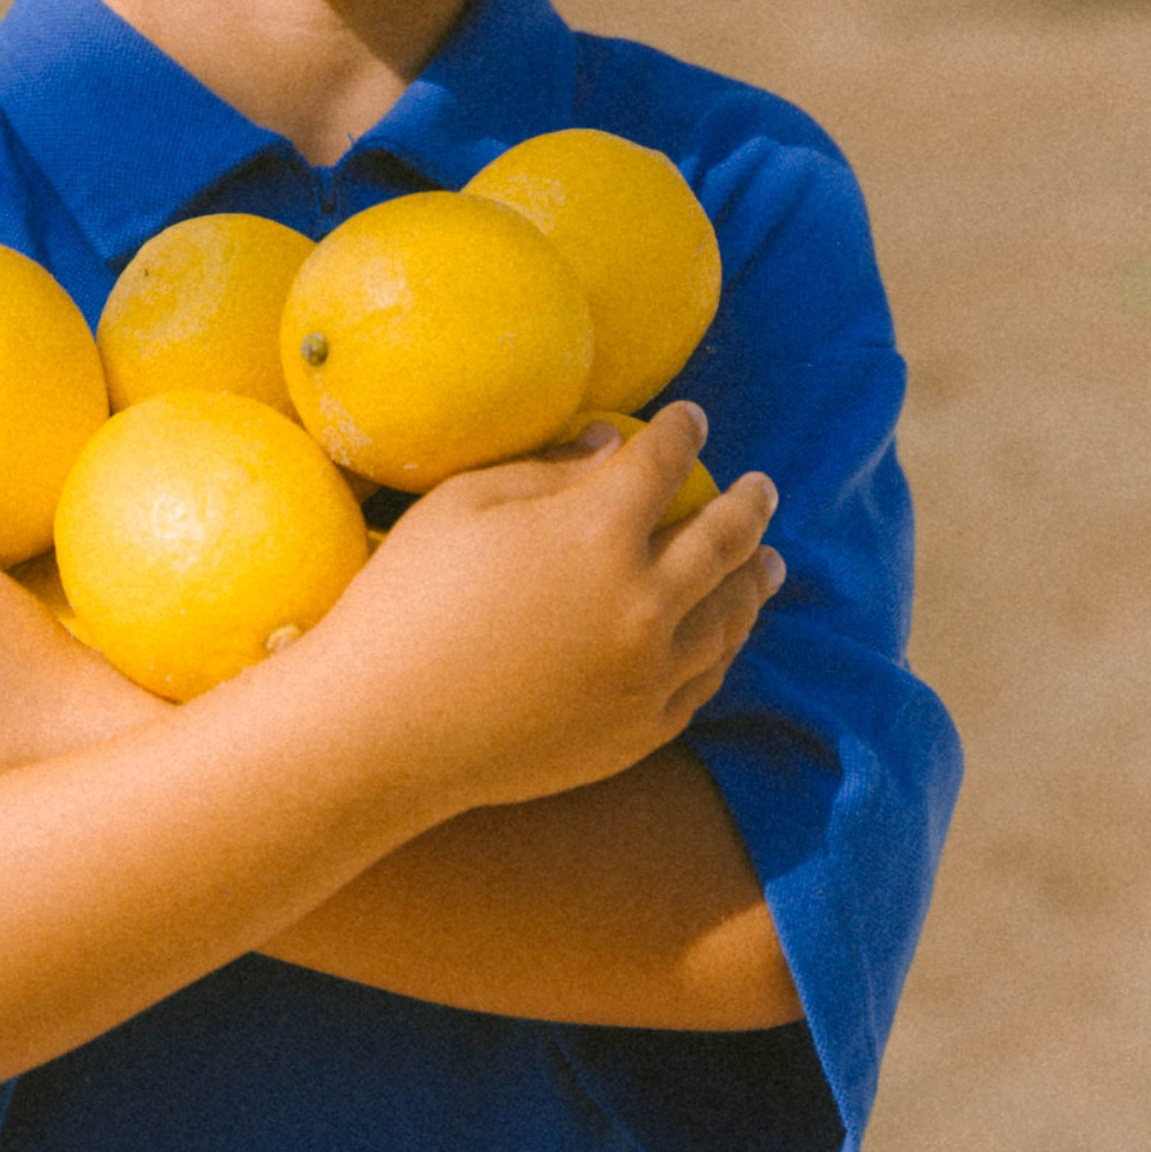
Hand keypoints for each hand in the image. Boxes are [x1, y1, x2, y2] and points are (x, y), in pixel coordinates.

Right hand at [271, 403, 782, 816]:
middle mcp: (641, 602)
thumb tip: (611, 448)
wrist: (381, 732)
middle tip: (765, 487)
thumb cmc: (405, 602)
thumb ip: (546, 471)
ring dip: (754, 581)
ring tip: (769, 563)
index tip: (692, 420)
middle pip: (721, 541)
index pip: (662, 464)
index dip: (682, 434)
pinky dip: (722, 649)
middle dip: (748, 506)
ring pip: (726, 618)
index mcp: (597, 533)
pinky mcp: (637, 730)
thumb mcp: (461, 506)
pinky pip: (701, 681)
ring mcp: (646, 674)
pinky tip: (723, 635)